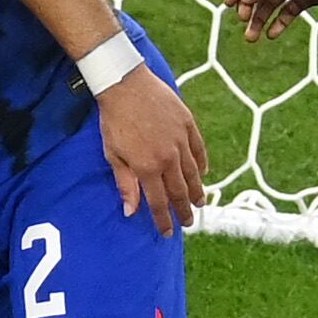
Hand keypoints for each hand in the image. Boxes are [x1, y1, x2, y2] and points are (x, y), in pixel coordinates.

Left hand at [95, 68, 204, 233]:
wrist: (125, 85)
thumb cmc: (114, 120)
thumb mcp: (114, 155)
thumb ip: (125, 184)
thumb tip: (130, 211)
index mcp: (147, 168)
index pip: (159, 202)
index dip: (164, 220)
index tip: (167, 233)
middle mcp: (168, 158)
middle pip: (179, 191)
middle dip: (184, 211)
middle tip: (189, 223)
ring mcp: (180, 140)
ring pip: (193, 173)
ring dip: (197, 191)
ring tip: (200, 203)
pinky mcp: (188, 124)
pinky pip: (199, 149)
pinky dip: (202, 163)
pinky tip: (203, 173)